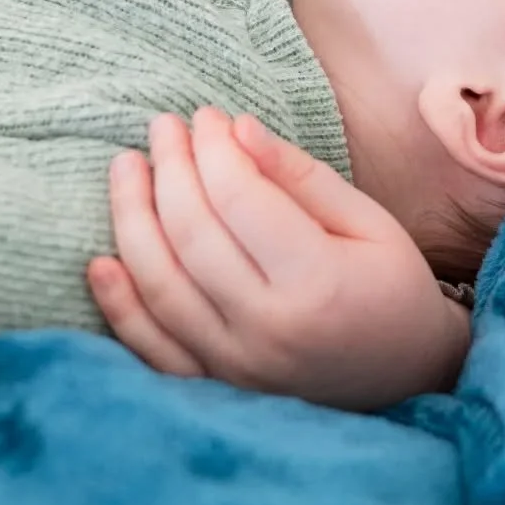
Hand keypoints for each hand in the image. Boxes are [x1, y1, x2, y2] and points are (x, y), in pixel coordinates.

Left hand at [87, 109, 471, 409]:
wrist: (406, 377)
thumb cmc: (390, 285)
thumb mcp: (366, 219)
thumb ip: (299, 176)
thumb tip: (236, 128)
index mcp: (316, 282)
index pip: (241, 200)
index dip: (214, 149)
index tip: (205, 114)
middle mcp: (268, 331)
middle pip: (193, 238)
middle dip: (170, 170)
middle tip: (163, 126)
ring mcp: (236, 368)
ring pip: (161, 289)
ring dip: (133, 221)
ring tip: (126, 167)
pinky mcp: (216, 389)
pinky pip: (153, 351)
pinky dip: (120, 308)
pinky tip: (99, 261)